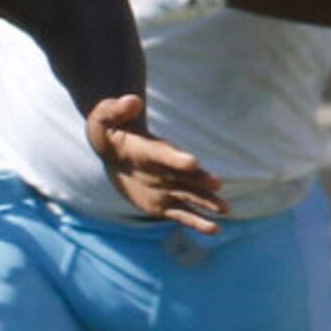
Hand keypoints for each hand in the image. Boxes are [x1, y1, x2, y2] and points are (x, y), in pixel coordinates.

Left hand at [86, 95, 226, 235]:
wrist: (115, 152)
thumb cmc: (110, 130)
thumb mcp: (106, 116)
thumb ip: (117, 109)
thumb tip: (130, 100)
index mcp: (153, 149)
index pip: (165, 154)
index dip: (176, 158)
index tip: (191, 162)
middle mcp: (166, 169)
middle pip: (186, 176)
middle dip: (200, 180)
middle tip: (217, 185)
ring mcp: (167, 187)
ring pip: (190, 196)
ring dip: (207, 203)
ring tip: (225, 210)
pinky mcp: (162, 203)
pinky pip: (181, 214)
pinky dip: (196, 222)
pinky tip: (214, 230)